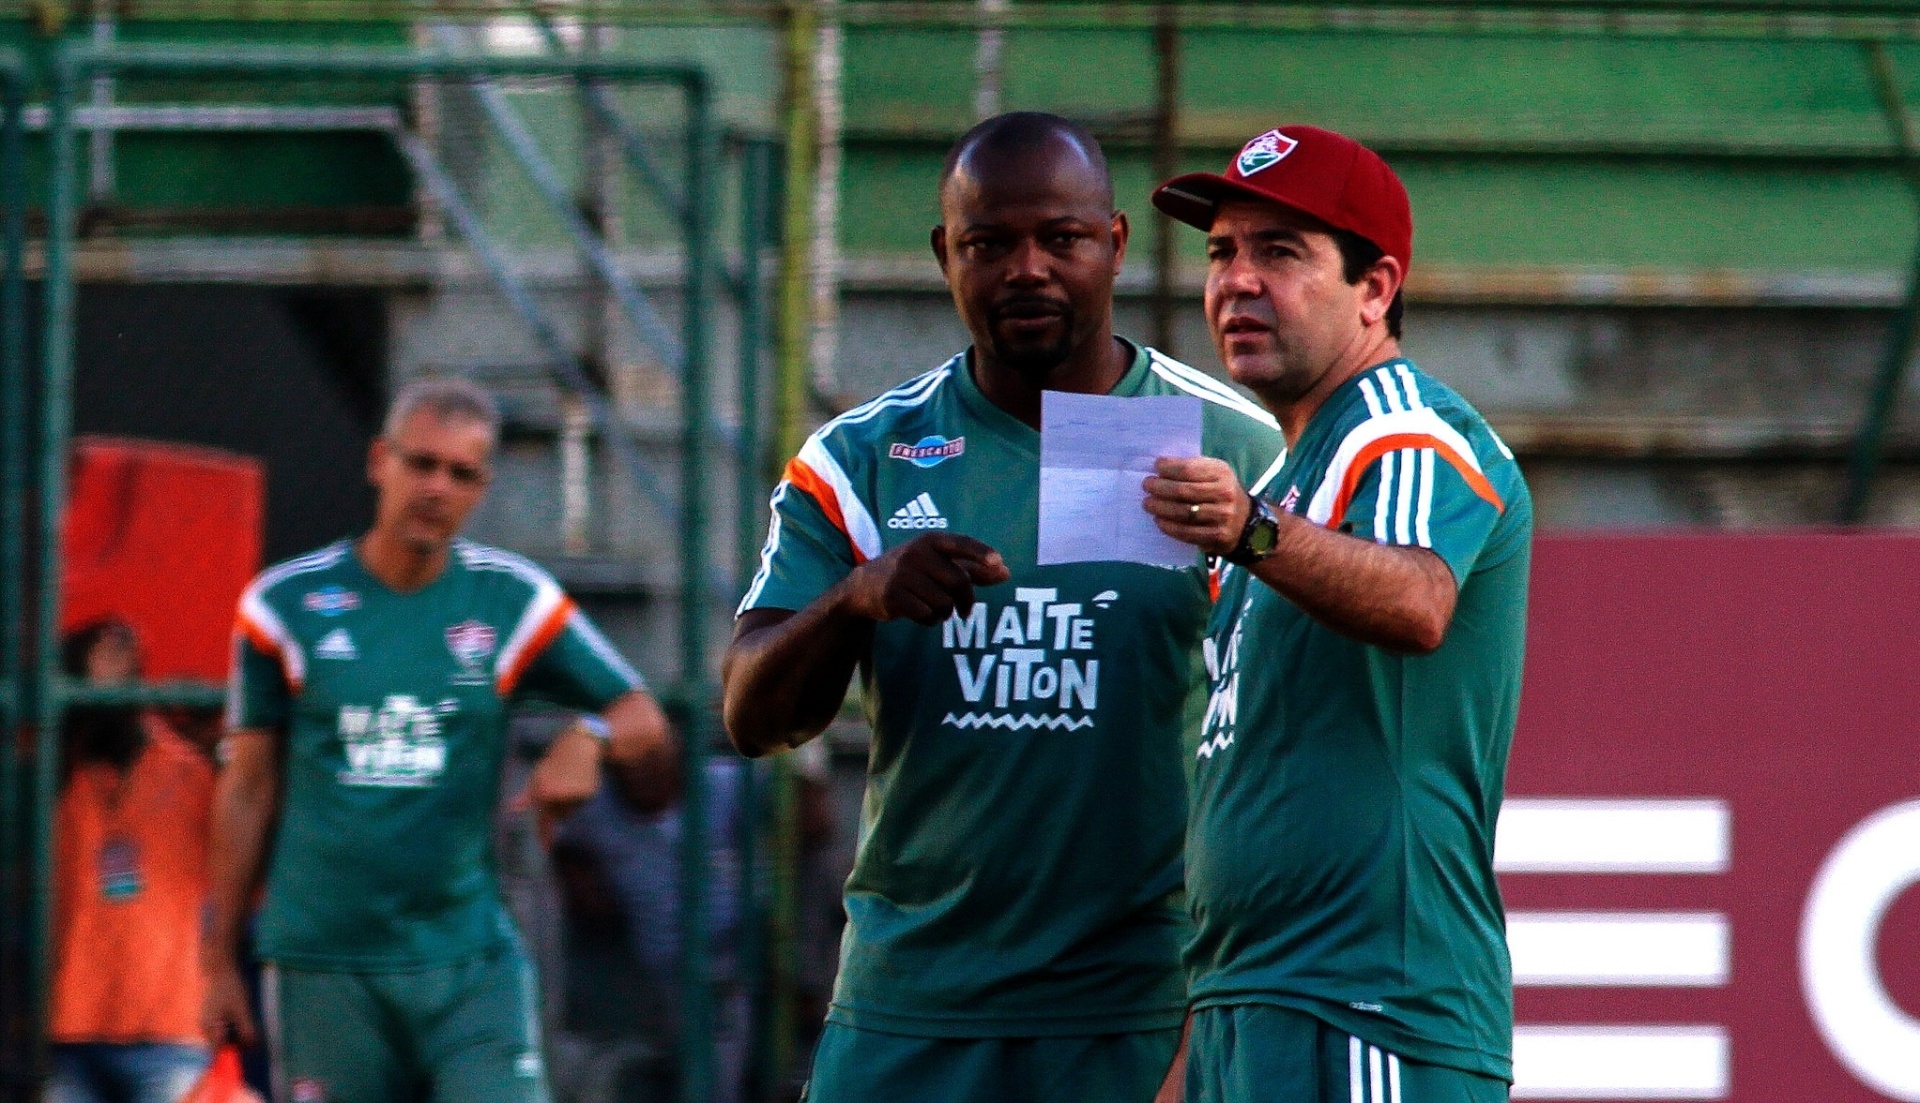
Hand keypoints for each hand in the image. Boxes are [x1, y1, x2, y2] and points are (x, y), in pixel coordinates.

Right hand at [201, 959, 257, 1046]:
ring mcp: (207, 1022)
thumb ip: (246, 1028)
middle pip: (222, 1045)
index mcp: (210, 1028)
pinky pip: (223, 1027)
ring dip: (237, 1033)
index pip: (218, 1053)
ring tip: (244, 1015)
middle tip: (252, 1030)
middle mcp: (205, 1028)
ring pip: (224, 1035)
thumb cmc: (230, 987)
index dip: (232, 1057)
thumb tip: (253, 1047)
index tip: (246, 1054)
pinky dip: (234, 1025)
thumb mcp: (242, 1008)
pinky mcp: (211, 1016)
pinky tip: (239, 1012)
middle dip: (238, 1042)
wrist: (219, 967)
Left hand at [513, 727, 602, 846]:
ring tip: (570, 780)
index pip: (544, 819)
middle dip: (560, 807)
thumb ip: (527, 796)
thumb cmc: (555, 761)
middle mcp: (557, 795)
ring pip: (571, 809)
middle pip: (560, 815)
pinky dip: (582, 794)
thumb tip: (511, 809)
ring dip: (570, 800)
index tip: (546, 849)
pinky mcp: (587, 793)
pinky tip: (582, 779)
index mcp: (543, 792)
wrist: (579, 745)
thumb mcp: (537, 777)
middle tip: (562, 785)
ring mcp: (573, 795)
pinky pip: (582, 802)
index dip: (545, 836)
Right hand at [836, 533, 1009, 625]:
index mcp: (930, 541)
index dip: (981, 553)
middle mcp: (916, 553)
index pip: (961, 543)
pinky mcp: (893, 596)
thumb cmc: (912, 572)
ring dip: (945, 612)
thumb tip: (1006, 572)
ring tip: (935, 608)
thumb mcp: (939, 564)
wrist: (865, 585)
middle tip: (964, 610)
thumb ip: (973, 568)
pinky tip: (921, 613)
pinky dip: (930, 620)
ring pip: (944, 602)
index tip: (999, 563)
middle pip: (958, 581)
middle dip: (966, 600)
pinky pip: (926, 615)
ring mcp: (902, 574)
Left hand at [1143, 456, 1250, 556]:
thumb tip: (1160, 466)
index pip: (1189, 469)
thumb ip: (1192, 468)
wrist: (1244, 522)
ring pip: (1183, 513)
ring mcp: (1222, 516)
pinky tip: (1159, 521)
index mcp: (1222, 473)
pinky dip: (1169, 527)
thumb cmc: (1220, 492)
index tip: (1156, 467)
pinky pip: (1187, 532)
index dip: (1169, 468)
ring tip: (1148, 504)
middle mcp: (1225, 494)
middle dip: (1160, 488)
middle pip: (1184, 491)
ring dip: (1160, 508)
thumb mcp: (1214, 474)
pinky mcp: (1217, 536)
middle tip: (1146, 486)